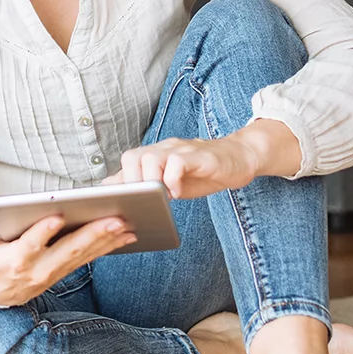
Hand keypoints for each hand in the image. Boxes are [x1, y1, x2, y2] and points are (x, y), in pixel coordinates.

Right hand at [0, 213, 135, 305]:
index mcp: (15, 260)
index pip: (29, 245)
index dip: (42, 232)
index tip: (56, 216)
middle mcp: (38, 268)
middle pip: (67, 250)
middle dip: (92, 234)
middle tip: (115, 219)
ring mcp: (54, 273)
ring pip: (83, 255)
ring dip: (107, 241)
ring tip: (128, 225)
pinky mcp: (65, 272)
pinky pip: (88, 260)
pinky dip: (108, 248)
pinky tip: (125, 236)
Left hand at [99, 119, 299, 198]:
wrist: (238, 157)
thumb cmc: (202, 172)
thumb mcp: (171, 182)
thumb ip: (148, 186)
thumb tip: (119, 196)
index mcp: (154, 156)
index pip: (125, 164)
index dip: (116, 183)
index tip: (114, 204)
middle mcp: (163, 149)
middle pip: (131, 157)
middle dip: (130, 182)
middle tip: (141, 202)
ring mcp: (180, 150)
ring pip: (151, 158)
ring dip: (151, 181)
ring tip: (161, 198)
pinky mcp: (198, 155)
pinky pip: (178, 162)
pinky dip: (173, 180)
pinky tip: (178, 193)